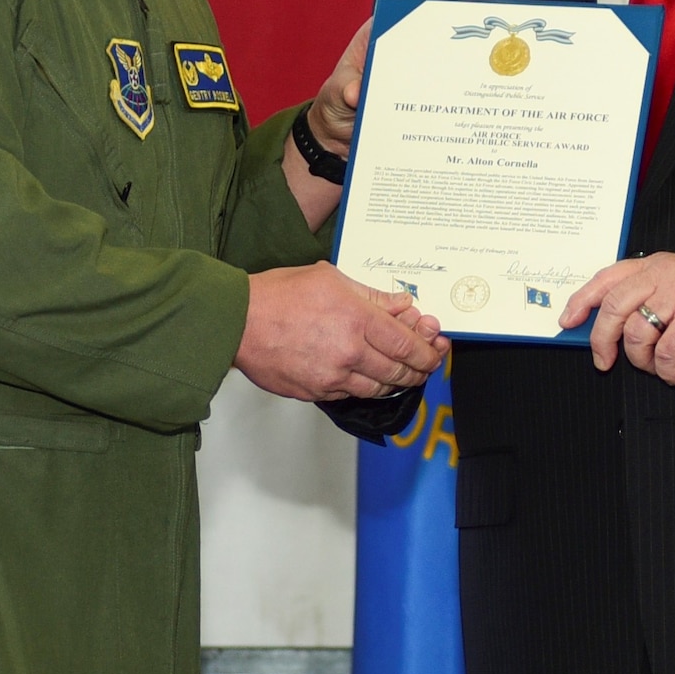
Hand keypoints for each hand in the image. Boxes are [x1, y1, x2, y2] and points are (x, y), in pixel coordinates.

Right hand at [236, 263, 449, 400]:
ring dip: (397, 382)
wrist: (238, 322)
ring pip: (379, 388)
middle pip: (400, 371)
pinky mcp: (317, 392)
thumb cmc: (278, 296)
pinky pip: (352, 394)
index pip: (407, 344)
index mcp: (356, 319)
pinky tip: (369, 376)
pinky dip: (367, 387)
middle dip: (420, 369)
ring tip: (403, 372)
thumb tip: (403, 304)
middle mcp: (348, 351)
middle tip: (427, 363)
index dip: (428, 351)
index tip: (436, 350)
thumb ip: (373, 296)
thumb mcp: (332, 279)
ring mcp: (332, 376)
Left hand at [304, 0, 492, 152]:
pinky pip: (452, 87)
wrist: (342, 142)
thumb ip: (344, 91)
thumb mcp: (335, 97)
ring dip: (474, 44)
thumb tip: (356, 92)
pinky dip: (471, 83)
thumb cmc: (335, 109)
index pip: (405, 7)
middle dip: (461, 7)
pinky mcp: (430, 98)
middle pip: (436, 24)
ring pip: (449, 53)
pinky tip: (492, 79)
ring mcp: (420, 74)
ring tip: (497, 35)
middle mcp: (404, 52)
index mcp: (380, 39)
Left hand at [559, 253, 674, 385]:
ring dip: (641, 360)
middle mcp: (663, 275)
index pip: (607, 278)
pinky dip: (666, 369)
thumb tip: (609, 332)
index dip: (582, 300)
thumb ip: (647, 302)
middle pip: (613, 306)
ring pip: (637, 332)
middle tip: (604, 361)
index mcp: (655, 266)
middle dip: (601, 339)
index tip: (567, 321)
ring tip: (657, 367)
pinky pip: (666, 351)